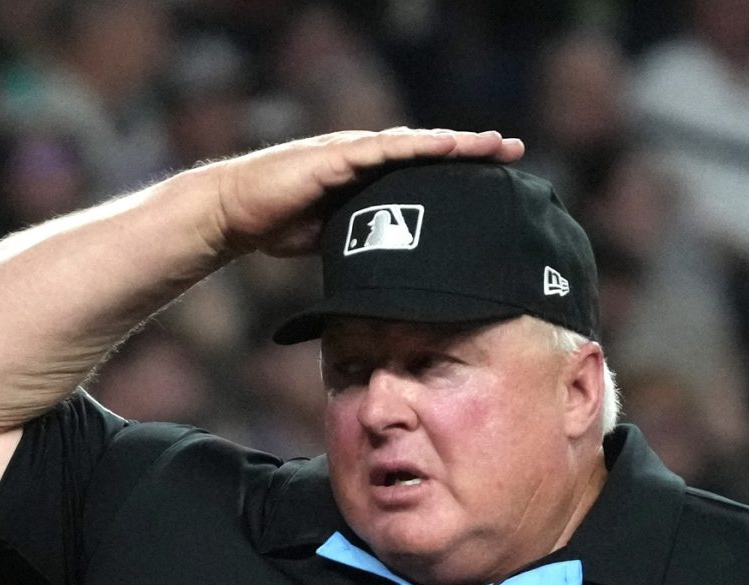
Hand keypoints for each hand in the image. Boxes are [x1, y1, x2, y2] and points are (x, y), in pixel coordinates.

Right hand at [194, 127, 523, 257]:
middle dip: (471, 150)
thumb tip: (389, 276)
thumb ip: (361, 244)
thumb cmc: (278, 224)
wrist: (234, 212)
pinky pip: (382, 150)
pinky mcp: (334, 157)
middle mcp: (364, 157)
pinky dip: (414, 147)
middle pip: (428, 150)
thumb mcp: (333, 239)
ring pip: (412, 144)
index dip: (460, 169)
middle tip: (514, 150)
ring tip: (491, 144)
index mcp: (368, 177)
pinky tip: (444, 144)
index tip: (498, 174)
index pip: (423, 169)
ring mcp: (350, 153)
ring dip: (454, 143)